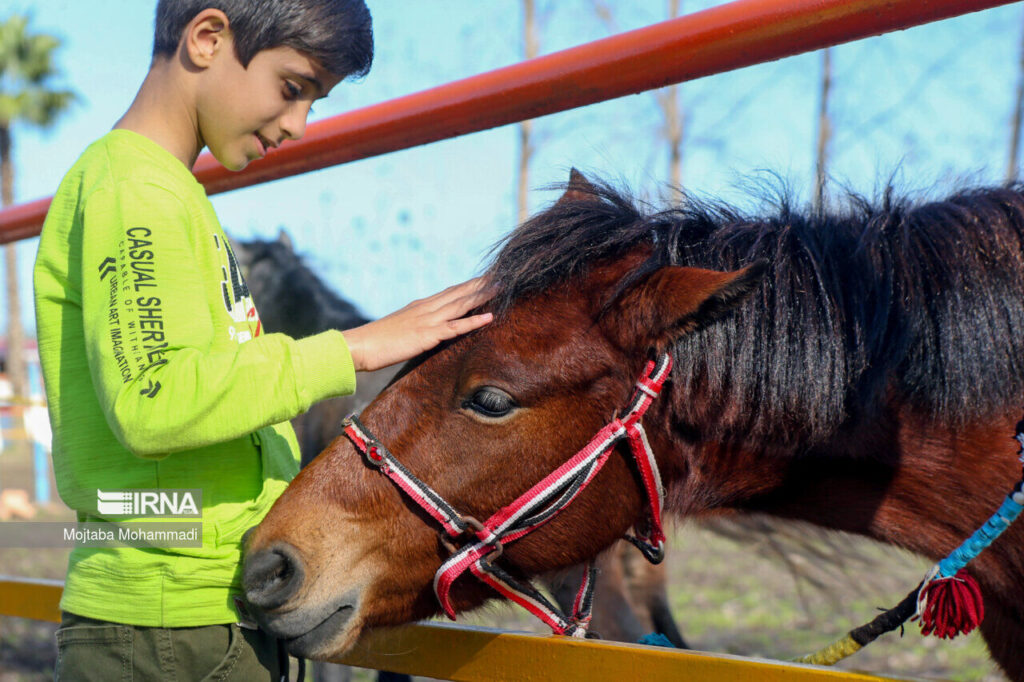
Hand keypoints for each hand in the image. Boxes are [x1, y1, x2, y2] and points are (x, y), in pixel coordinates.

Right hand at [342, 277, 493, 371]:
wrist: (359, 345)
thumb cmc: (377, 341)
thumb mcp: (401, 329)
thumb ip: (417, 326)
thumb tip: (429, 331)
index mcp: (421, 306)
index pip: (451, 291)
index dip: (471, 285)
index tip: (488, 277)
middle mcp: (427, 308)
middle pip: (460, 292)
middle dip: (482, 284)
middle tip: (503, 273)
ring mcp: (428, 320)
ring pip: (461, 304)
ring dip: (483, 295)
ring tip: (503, 287)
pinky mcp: (427, 335)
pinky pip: (455, 327)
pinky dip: (473, 321)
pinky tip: (490, 316)